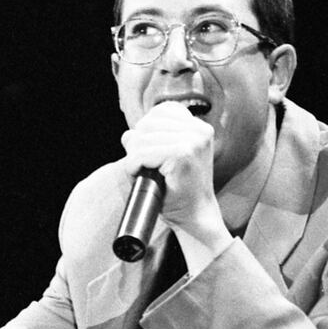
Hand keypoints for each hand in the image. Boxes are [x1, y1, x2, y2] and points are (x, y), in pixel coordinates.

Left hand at [121, 101, 222, 241]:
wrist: (195, 217)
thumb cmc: (180, 191)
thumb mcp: (165, 160)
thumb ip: (149, 142)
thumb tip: (127, 134)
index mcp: (200, 128)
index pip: (161, 111)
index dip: (147, 130)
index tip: (150, 151)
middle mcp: (199, 131)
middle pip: (148, 123)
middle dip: (137, 144)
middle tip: (142, 166)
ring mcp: (193, 142)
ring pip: (142, 138)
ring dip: (134, 158)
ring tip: (143, 172)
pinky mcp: (183, 155)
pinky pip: (142, 154)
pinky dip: (133, 165)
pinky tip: (140, 175)